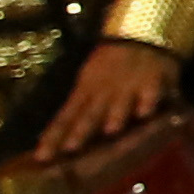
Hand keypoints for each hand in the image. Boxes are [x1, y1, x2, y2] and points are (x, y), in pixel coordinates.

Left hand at [35, 38, 179, 160]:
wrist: (137, 35)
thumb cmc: (109, 64)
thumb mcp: (87, 82)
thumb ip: (79, 109)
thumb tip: (56, 140)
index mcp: (84, 92)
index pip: (64, 117)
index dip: (53, 136)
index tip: (42, 157)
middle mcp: (103, 91)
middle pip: (90, 113)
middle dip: (81, 130)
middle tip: (71, 148)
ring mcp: (127, 85)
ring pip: (119, 102)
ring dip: (115, 114)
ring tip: (111, 130)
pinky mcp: (152, 79)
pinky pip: (150, 91)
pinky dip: (148, 100)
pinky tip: (145, 113)